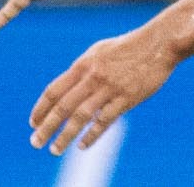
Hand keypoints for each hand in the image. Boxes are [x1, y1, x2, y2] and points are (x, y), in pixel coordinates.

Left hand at [30, 25, 177, 155]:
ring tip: (54, 150)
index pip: (54, 90)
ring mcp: (110, 88)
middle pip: (63, 107)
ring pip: (80, 117)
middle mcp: (94, 77)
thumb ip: (82, 70)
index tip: (33, 123)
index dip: (41, 108)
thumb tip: (64, 90)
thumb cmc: (130, 47)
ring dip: (65, 136)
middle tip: (35, 142)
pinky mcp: (127, 98)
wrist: (161, 43)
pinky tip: (82, 145)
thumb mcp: (100, 51)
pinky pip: (104, 120)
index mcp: (84, 64)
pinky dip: (91, 135)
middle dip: (46, 127)